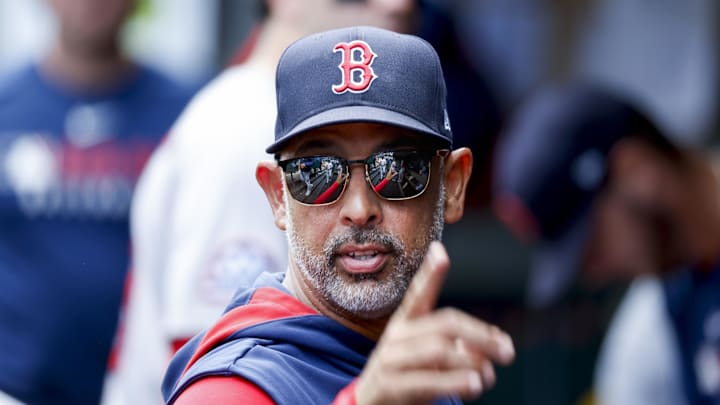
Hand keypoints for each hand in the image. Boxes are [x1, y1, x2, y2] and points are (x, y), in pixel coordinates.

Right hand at [355, 241, 514, 404]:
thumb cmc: (407, 377)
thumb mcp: (430, 357)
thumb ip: (461, 346)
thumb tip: (498, 343)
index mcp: (405, 323)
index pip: (418, 294)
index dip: (429, 274)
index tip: (440, 251)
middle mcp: (396, 336)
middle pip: (444, 325)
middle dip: (480, 336)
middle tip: (507, 352)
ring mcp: (391, 360)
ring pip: (438, 351)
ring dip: (472, 362)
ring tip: (488, 376)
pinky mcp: (391, 386)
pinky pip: (428, 381)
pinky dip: (456, 381)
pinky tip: (475, 384)